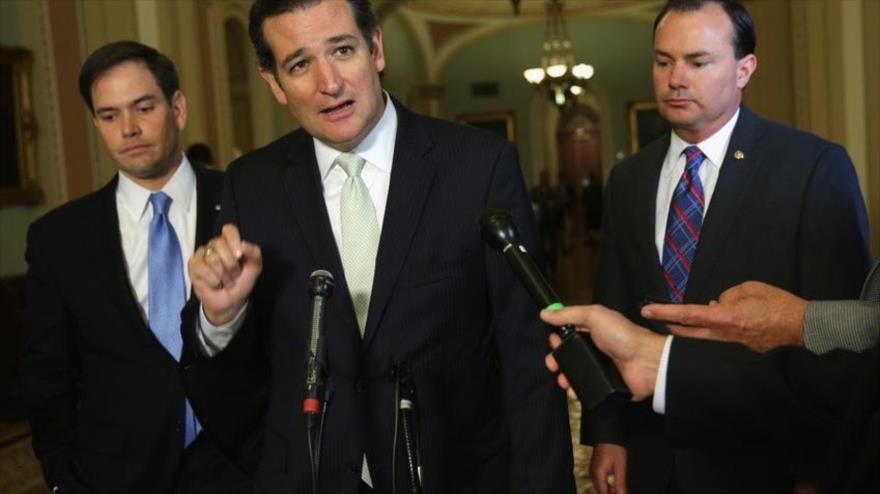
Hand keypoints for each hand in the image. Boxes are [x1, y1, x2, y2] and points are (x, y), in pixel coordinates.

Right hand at [189, 224, 261, 324]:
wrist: (230, 301)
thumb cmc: (241, 282)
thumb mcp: (255, 268)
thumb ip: (254, 254)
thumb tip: (243, 244)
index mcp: (230, 242)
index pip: (229, 229)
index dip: (233, 240)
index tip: (239, 255)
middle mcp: (215, 245)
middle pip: (220, 244)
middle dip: (231, 264)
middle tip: (234, 275)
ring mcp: (202, 254)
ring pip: (212, 258)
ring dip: (223, 275)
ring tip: (225, 281)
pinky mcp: (193, 265)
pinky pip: (202, 268)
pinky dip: (213, 280)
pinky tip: (215, 284)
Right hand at [542, 305, 664, 400]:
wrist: (646, 362)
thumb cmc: (623, 335)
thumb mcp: (595, 315)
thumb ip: (569, 313)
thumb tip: (545, 313)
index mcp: (592, 332)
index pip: (568, 335)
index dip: (557, 339)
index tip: (553, 342)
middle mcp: (594, 350)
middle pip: (567, 356)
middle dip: (556, 360)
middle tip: (553, 364)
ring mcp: (598, 369)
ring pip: (573, 375)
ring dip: (563, 378)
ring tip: (563, 380)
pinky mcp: (603, 386)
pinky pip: (584, 390)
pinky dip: (576, 392)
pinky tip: (573, 390)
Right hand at [590, 443, 627, 493]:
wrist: (608, 436)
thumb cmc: (614, 448)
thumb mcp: (620, 466)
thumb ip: (620, 482)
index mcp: (598, 474)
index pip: (603, 493)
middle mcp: (593, 473)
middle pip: (601, 491)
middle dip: (610, 493)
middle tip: (621, 492)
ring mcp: (593, 471)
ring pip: (600, 486)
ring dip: (608, 490)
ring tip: (619, 490)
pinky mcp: (595, 468)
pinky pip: (600, 481)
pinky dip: (606, 485)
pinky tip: (614, 484)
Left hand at [640, 281, 806, 352]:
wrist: (804, 328)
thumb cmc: (778, 305)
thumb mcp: (749, 289)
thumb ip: (727, 296)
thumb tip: (717, 304)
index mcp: (725, 317)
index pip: (688, 314)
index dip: (665, 312)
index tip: (646, 310)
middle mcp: (724, 336)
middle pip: (688, 333)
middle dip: (669, 325)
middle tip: (654, 318)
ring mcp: (732, 347)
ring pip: (702, 340)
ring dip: (691, 331)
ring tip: (681, 322)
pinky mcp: (740, 352)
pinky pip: (720, 342)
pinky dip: (714, 333)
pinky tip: (719, 324)